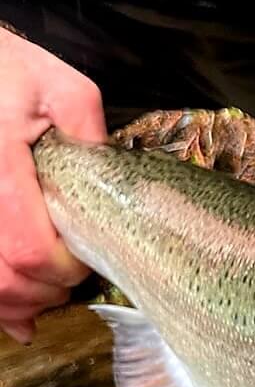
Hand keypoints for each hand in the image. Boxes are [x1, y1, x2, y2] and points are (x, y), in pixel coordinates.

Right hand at [0, 28, 103, 342]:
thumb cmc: (8, 72)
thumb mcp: (62, 88)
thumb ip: (89, 133)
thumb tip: (112, 179)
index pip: (30, 249)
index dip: (64, 271)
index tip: (87, 264)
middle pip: (2, 277)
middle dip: (42, 293)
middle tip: (70, 283)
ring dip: (15, 303)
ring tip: (46, 295)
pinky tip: (19, 314)